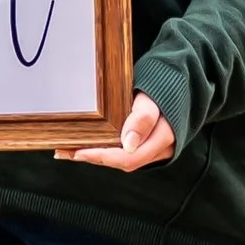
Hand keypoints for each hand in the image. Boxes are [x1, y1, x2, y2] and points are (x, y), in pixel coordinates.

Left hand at [56, 93, 175, 173]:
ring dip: (96, 155)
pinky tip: (90, 144)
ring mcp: (154, 148)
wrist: (180, 81)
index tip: (78, 151)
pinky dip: (106, 149)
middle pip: (121, 162)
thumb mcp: (152, 98)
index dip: (100, 156)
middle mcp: (159, 149)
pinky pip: (125, 151)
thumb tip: (128, 145)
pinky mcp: (147, 143)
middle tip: (65, 151)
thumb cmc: (165, 87)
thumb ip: (142, 119)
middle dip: (92, 157)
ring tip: (70, 149)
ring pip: (122, 158)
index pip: (128, 158)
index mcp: (163, 139)